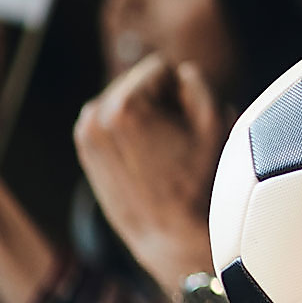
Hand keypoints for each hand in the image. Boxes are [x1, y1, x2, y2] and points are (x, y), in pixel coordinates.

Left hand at [75, 55, 227, 294]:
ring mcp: (86, 134)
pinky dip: (130, 132)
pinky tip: (147, 159)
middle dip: (160, 102)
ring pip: (124, 101)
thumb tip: (180, 73)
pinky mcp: (85, 149)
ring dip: (144, 116)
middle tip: (176, 141)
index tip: (187, 125)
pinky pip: (113, 122)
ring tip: (162, 153)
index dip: (182, 92)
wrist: (171, 235)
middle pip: (138, 82)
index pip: (160, 67)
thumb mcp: (215, 123)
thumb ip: (198, 82)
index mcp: (125, 106)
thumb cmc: (198, 183)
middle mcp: (95, 116)